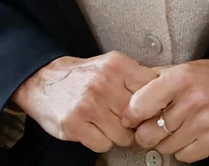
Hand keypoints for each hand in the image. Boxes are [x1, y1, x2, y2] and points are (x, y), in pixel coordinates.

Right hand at [13, 53, 158, 152]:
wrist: (43, 80)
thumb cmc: (82, 76)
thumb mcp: (111, 65)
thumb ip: (135, 77)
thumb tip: (165, 95)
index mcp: (116, 65)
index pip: (151, 90)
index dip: (153, 104)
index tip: (150, 109)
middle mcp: (102, 83)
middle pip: (138, 117)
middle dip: (135, 123)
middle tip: (126, 120)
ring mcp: (87, 105)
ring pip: (123, 135)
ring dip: (118, 134)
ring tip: (107, 122)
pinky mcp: (74, 125)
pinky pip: (103, 144)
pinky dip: (101, 141)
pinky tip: (94, 129)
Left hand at [124, 59, 208, 161]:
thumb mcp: (182, 68)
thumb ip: (154, 78)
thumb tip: (128, 91)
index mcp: (180, 79)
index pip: (139, 106)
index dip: (131, 115)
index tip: (132, 118)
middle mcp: (193, 101)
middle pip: (149, 133)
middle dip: (146, 133)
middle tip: (152, 127)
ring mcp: (205, 123)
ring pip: (165, 147)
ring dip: (166, 142)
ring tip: (175, 129)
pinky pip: (185, 156)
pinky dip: (183, 150)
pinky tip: (188, 136)